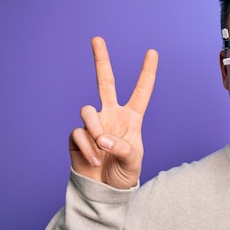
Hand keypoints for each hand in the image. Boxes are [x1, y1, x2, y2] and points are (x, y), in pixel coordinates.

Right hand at [69, 37, 157, 188]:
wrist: (104, 190)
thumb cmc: (123, 174)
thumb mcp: (132, 161)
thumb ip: (121, 148)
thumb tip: (101, 138)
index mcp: (131, 118)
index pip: (141, 91)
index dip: (147, 72)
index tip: (152, 51)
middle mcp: (111, 115)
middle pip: (105, 82)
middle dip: (100, 60)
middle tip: (97, 38)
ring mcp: (93, 124)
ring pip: (88, 111)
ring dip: (95, 130)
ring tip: (101, 150)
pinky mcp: (77, 135)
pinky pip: (79, 133)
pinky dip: (87, 148)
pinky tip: (93, 160)